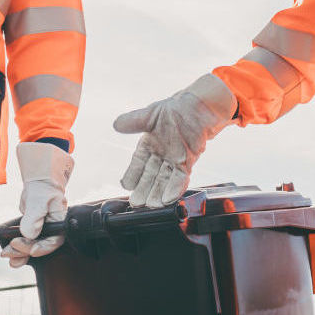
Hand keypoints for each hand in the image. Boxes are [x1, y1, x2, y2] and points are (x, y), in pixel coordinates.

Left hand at [2, 141, 73, 267]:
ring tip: (6, 255)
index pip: (53, 241)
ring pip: (31, 247)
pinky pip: (24, 242)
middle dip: (25, 252)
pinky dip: (16, 249)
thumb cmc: (44, 188)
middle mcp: (51, 230)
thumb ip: (35, 217)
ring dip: (19, 253)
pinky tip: (7, 252)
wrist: (39, 182)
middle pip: (40, 247)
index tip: (31, 250)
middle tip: (10, 251)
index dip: (42, 248)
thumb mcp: (40, 200)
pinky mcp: (31, 231)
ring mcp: (41, 231)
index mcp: (59, 224)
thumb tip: (29, 234)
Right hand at [112, 73, 236, 206]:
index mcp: (148, 145)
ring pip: (164, 180)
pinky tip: (169, 199)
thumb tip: (116, 125)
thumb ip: (134, 121)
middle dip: (144, 190)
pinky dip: (175, 188)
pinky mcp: (188, 162)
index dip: (132, 175)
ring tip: (152, 205)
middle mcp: (160, 156)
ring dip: (158, 193)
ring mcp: (174, 160)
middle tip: (137, 203)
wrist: (198, 108)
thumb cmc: (174, 109)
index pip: (137, 163)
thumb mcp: (150, 114)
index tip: (125, 186)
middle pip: (150, 176)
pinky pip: (181, 178)